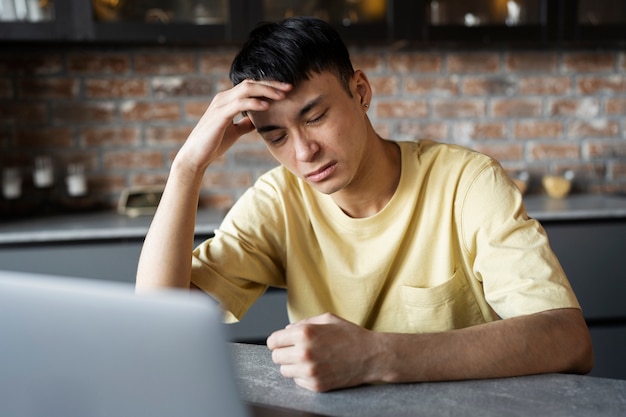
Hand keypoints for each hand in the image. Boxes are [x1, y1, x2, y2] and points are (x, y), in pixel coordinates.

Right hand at [177, 80, 291, 171]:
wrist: (196, 156)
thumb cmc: (214, 143)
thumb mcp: (234, 131)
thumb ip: (245, 123)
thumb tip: (257, 120)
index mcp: (227, 100)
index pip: (251, 86)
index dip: (269, 86)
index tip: (286, 90)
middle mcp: (223, 98)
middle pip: (251, 83)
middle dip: (271, 84)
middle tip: (289, 87)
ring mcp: (220, 105)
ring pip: (246, 89)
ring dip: (266, 90)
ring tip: (282, 95)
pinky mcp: (219, 115)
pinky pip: (238, 103)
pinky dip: (254, 103)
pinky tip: (267, 106)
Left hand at [266, 313, 381, 391]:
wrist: (371, 356)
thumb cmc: (350, 335)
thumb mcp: (327, 319)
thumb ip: (303, 323)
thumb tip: (286, 331)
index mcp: (304, 333)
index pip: (273, 341)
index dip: (277, 341)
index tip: (282, 342)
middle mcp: (304, 353)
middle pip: (276, 357)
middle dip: (283, 352)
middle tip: (295, 350)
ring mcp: (310, 371)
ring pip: (284, 371)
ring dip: (292, 365)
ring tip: (307, 359)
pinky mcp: (316, 385)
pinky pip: (297, 381)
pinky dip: (303, 375)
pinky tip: (316, 367)